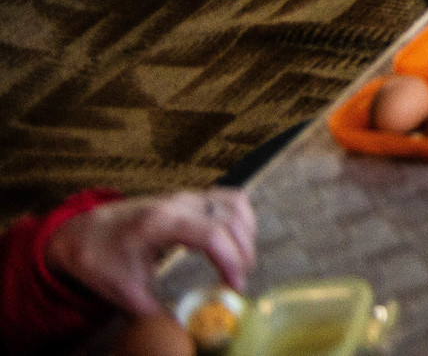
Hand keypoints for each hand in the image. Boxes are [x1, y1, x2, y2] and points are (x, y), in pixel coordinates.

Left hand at [48, 190, 255, 317]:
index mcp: (160, 223)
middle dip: (243, 252)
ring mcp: (187, 196)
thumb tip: (183, 328)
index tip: (235, 287)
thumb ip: (156, 311)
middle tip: (239, 281)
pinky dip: (239, 220)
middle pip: (229, 218)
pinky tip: (232, 242)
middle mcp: (179, 203)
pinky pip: (229, 200)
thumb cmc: (101, 260)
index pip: (210, 234)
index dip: (231, 260)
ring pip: (235, 204)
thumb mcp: (124, 293)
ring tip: (240, 263)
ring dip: (245, 233)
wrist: (84, 232)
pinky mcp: (191, 197)